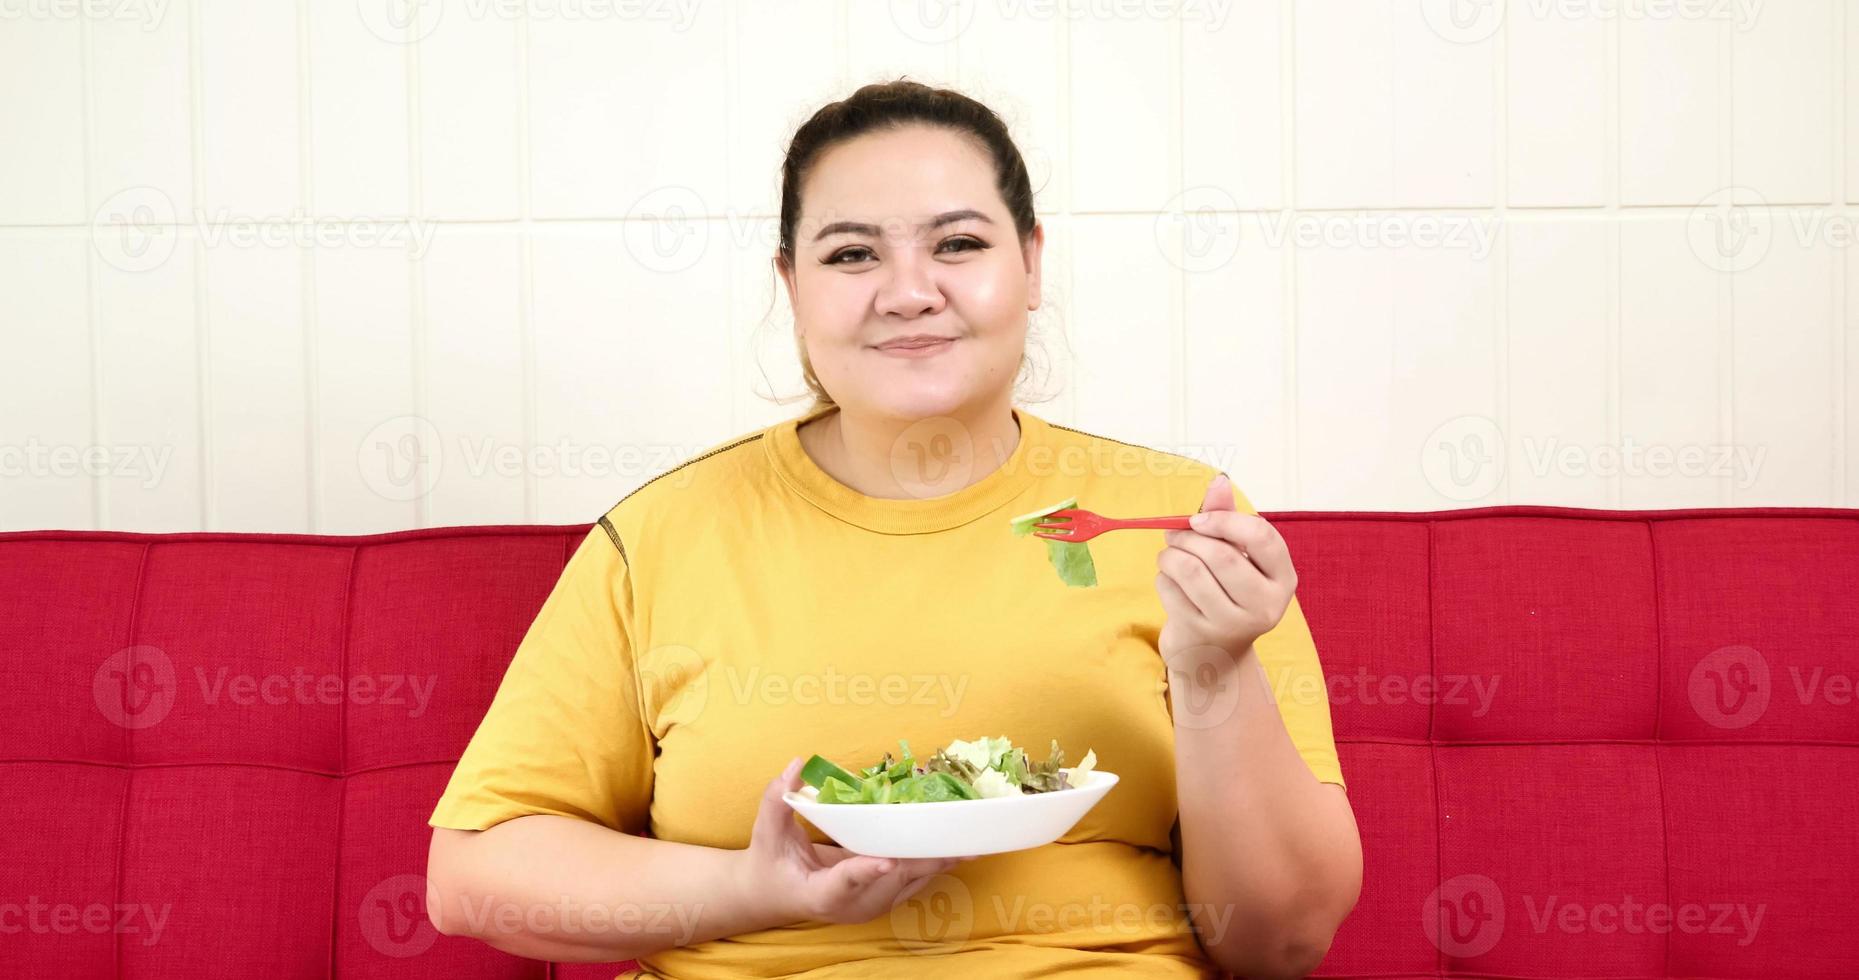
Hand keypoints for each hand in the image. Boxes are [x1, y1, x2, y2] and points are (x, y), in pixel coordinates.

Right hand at [742, 758, 975, 925]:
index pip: (844, 884)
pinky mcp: (884, 896)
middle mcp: (852, 906)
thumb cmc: (770, 863)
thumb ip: (777, 801)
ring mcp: (871, 905)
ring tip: (971, 839)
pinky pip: (915, 879)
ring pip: (912, 883)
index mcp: (820, 894)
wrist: (773, 894)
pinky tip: (960, 842)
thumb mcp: (767, 832)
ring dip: (939, 860)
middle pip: (893, 882)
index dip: (865, 872)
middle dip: (923, 859)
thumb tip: (796, 764)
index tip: (886, 860)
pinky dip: (935, 859)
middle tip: (953, 838)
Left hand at [1155, 473, 1298, 667]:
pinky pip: (1171, 591)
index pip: (1262, 537)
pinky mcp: (1201, 635)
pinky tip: (1170, 584)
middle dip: (1189, 538)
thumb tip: (1219, 480)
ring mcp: (1233, 625)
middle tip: (1173, 534)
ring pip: (1191, 571)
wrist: (1212, 654)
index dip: (1224, 520)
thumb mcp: (1235, 555)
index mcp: (1284, 579)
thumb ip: (1227, 517)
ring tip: (1168, 556)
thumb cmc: (1225, 592)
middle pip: (1221, 556)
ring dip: (1170, 555)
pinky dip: (1162, 579)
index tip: (1198, 520)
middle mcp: (1266, 606)